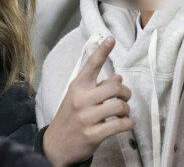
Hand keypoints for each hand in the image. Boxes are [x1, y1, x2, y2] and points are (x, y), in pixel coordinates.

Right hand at [43, 37, 134, 165]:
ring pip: (119, 106)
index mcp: (77, 86)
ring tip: (123, 112)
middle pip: (114, 87)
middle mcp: (81, 99)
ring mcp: (86, 117)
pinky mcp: (93, 134)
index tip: (111, 39)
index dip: (102, 51)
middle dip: (125, 92)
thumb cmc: (69, 117)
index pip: (91, 65)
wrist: (55, 145)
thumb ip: (97, 86)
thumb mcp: (78, 98)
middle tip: (125, 97)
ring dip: (126, 109)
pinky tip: (127, 123)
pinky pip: (118, 126)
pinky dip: (128, 123)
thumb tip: (118, 77)